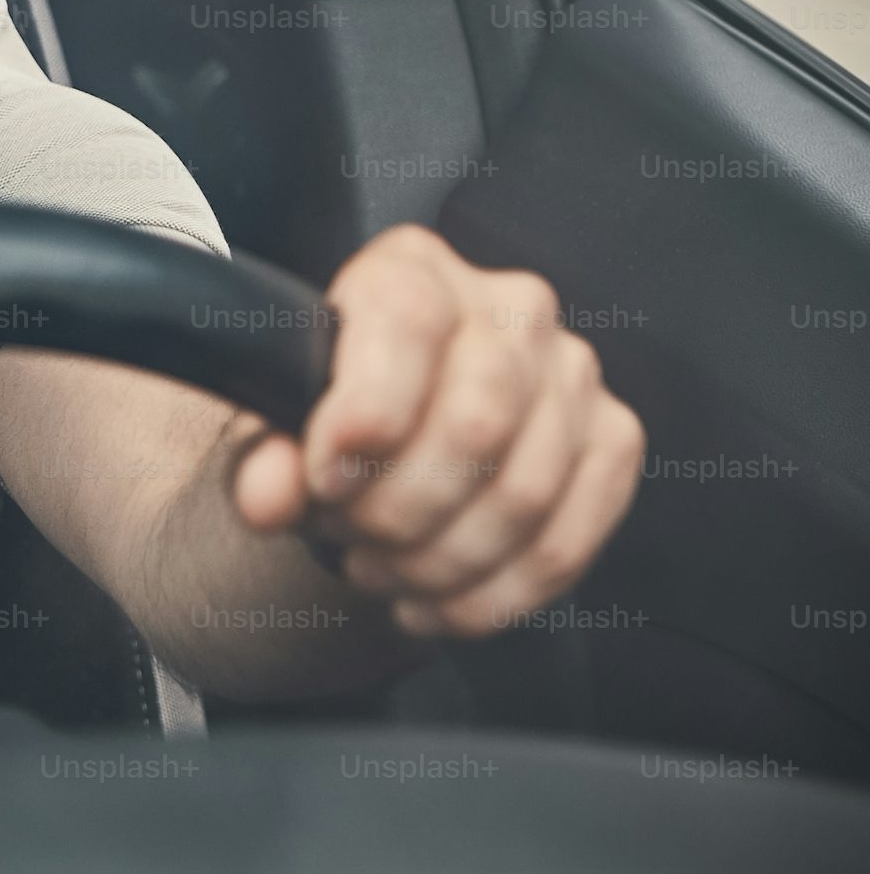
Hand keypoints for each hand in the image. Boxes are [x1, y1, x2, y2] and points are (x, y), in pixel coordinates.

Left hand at [231, 224, 643, 638]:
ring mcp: (572, 373)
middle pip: (477, 424)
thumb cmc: (324, 417)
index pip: (409, 321)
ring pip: (525, 495)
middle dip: (399, 509)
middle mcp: (508, 306)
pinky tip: (434, 604)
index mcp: (412, 269)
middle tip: (348, 535)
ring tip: (379, 569)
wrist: (377, 442)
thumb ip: (262, 455)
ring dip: (439, 561)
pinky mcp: (611, 441)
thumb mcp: (269, 425)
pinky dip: (493, 595)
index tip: (324, 479)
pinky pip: (568, 540)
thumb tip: (270, 494)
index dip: (366, 416)